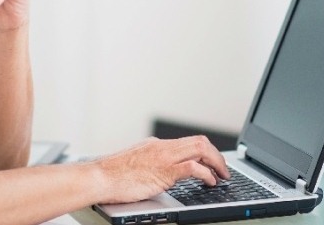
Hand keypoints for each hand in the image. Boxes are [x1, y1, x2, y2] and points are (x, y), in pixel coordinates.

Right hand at [93, 136, 229, 204]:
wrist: (99, 177)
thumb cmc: (112, 176)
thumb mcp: (136, 164)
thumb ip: (150, 164)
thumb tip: (160, 174)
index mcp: (156, 145)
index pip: (189, 141)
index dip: (207, 152)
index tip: (213, 163)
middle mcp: (162, 147)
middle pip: (200, 141)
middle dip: (217, 155)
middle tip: (224, 170)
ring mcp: (164, 157)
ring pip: (200, 149)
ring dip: (217, 162)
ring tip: (222, 176)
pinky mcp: (164, 171)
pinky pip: (193, 167)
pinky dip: (207, 173)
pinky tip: (210, 182)